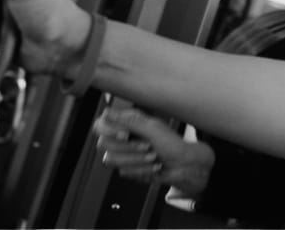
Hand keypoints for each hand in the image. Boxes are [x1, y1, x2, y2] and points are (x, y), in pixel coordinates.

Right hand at [94, 106, 214, 196]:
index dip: (109, 131)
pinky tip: (154, 166)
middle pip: (104, 144)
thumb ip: (129, 121)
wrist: (184, 165)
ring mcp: (124, 154)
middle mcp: (122, 138)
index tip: (125, 134)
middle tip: (148, 145)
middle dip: (129, 147)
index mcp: (127, 123)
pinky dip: (142, 169)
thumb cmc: (172, 144)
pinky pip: (123, 171)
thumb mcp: (153, 128)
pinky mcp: (128, 169)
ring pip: (112, 159)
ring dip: (137, 159)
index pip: (100, 125)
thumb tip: (107, 112)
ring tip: (154, 156)